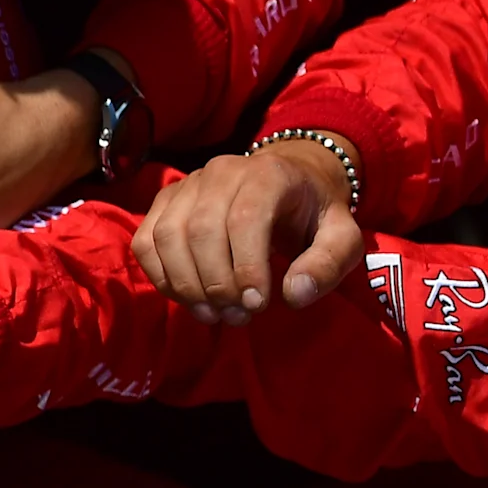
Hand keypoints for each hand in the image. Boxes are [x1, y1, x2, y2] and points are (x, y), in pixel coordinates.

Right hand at [130, 139, 364, 321]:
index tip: (257, 305)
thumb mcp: (342, 237)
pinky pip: (146, 243)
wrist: (286, 181)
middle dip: (215, 283)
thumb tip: (294, 295)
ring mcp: (186, 184)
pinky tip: (188, 298)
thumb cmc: (312, 215)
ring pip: (167, 237)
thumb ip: (327, 264)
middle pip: (201, 230)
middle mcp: (221, 171)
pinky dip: (161, 278)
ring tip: (213, 314)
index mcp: (268, 174)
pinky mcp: (164, 202)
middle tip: (237, 316)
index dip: (245, 267)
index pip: (245, 219)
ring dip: (185, 285)